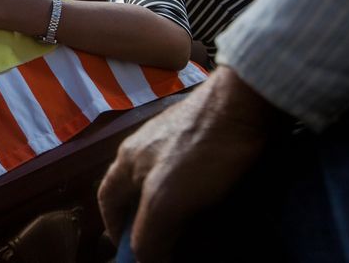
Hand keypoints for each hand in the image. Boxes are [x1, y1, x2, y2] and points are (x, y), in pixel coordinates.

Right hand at [98, 67, 279, 261]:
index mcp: (126, 160)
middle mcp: (143, 147)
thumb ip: (147, 233)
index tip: (131, 252)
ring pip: (161, 180)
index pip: (106, 198)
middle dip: (144, 219)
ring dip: (169, 205)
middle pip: (133, 190)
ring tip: (188, 224)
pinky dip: (191, 190)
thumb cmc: (199, 150)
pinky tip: (208, 197)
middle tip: (164, 243)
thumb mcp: (165, 200)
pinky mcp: (198, 134)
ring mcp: (171, 138)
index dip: (114, 227)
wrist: (241, 102)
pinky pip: (185, 169)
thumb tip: (142, 259)